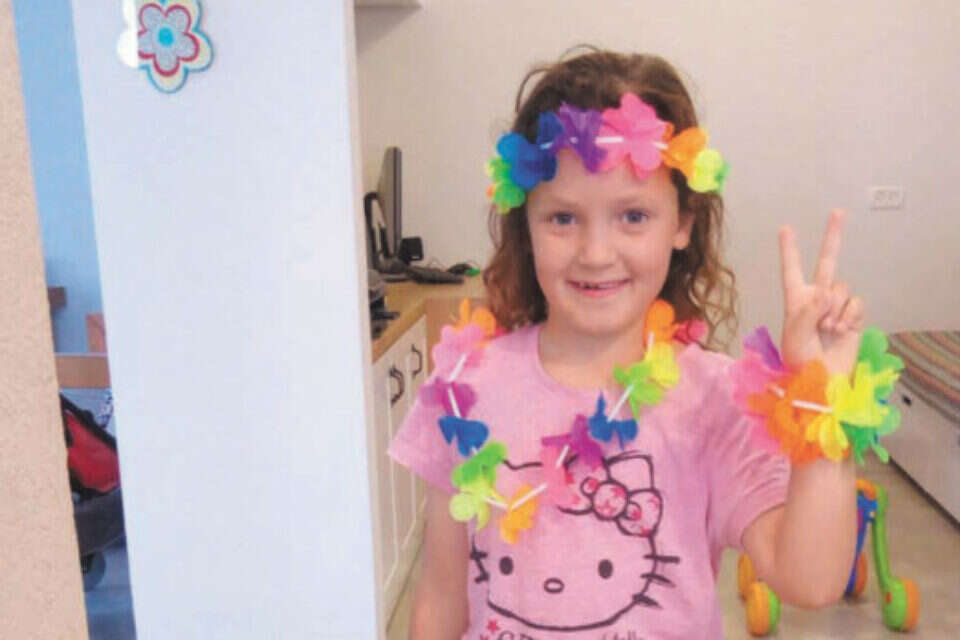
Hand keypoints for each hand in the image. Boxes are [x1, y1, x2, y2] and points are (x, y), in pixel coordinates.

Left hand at [778, 209, 864, 374]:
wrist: (821, 382)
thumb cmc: (799, 361)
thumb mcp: (793, 335)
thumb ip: (807, 310)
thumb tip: (825, 291)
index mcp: (795, 300)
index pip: (792, 270)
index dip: (789, 250)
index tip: (786, 228)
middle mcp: (815, 299)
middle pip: (826, 262)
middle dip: (832, 237)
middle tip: (838, 212)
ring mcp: (836, 307)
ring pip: (842, 288)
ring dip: (835, 308)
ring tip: (826, 329)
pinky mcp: (853, 316)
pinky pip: (855, 303)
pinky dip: (849, 315)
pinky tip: (841, 330)